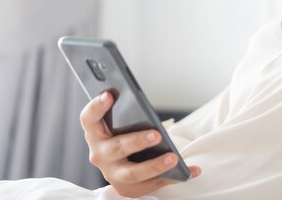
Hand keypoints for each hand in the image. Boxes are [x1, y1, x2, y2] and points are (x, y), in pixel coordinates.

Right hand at [80, 92, 200, 197]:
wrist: (122, 167)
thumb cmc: (123, 135)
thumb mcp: (120, 123)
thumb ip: (126, 112)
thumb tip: (140, 101)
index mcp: (95, 133)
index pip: (88, 118)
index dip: (96, 106)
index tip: (109, 94)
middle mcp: (100, 155)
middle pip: (116, 148)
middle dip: (137, 141)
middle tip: (156, 135)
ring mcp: (114, 174)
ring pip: (132, 173)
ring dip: (155, 166)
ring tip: (174, 157)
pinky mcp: (131, 188)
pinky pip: (155, 184)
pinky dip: (175, 177)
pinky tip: (192, 170)